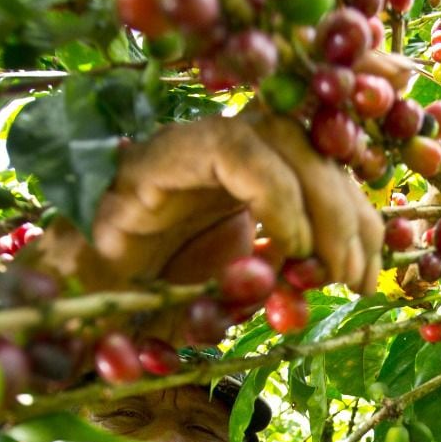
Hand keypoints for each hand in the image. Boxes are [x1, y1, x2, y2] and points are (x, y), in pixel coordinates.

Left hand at [38, 112, 384, 295]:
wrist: (80, 290)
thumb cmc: (80, 295)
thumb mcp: (94, 297)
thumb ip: (147, 293)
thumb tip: (239, 293)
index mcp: (149, 167)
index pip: (228, 145)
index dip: (273, 192)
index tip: (294, 252)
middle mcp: (198, 152)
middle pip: (285, 143)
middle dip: (327, 206)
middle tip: (341, 274)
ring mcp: (234, 168)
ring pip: (312, 163)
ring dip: (348, 219)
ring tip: (358, 281)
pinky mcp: (259, 195)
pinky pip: (318, 195)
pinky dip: (347, 231)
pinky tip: (360, 274)